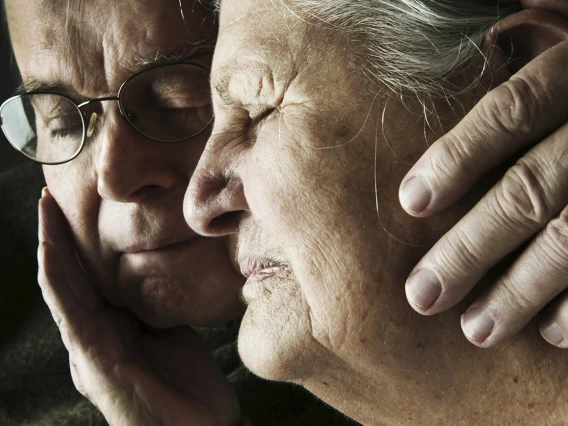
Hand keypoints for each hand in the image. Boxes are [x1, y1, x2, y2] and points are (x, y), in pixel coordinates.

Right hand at [38, 188, 240, 425]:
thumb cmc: (188, 389)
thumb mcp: (172, 333)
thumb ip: (157, 307)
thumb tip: (161, 274)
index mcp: (111, 329)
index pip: (87, 278)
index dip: (76, 242)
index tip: (74, 204)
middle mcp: (93, 337)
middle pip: (70, 278)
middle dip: (58, 235)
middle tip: (49, 194)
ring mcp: (90, 350)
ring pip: (63, 289)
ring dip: (51, 246)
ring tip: (45, 209)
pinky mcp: (95, 363)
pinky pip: (72, 314)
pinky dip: (58, 280)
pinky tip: (50, 251)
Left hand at [399, 3, 567, 347]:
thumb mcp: (559, 44)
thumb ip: (517, 54)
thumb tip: (462, 49)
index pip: (513, 110)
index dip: (458, 156)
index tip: (409, 203)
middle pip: (533, 188)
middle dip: (472, 248)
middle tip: (423, 296)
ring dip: (523, 291)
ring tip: (476, 330)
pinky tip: (552, 333)